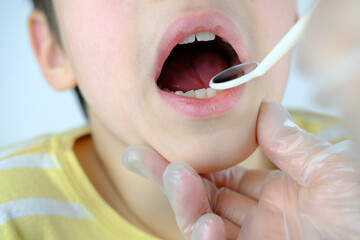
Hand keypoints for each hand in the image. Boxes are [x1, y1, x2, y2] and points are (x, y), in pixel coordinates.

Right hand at [123, 103, 359, 239]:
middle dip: (171, 177)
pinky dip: (201, 237)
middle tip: (140, 155)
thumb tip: (266, 109)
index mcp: (279, 198)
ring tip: (176, 175)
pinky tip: (206, 225)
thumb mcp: (333, 173)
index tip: (170, 144)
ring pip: (201, 224)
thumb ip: (292, 144)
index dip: (197, 161)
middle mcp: (261, 223)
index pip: (225, 177)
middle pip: (203, 199)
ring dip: (183, 201)